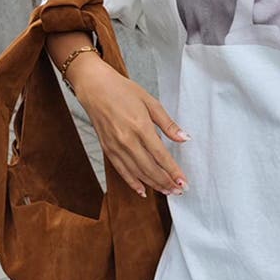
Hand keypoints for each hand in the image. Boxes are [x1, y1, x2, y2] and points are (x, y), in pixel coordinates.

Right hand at [69, 55, 190, 198]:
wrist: (95, 87)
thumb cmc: (123, 91)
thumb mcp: (150, 102)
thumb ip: (168, 124)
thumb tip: (184, 138)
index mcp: (140, 126)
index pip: (161, 155)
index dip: (173, 171)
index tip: (183, 182)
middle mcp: (127, 140)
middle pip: (150, 168)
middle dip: (166, 182)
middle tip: (179, 191)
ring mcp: (115, 146)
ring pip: (137, 172)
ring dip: (153, 184)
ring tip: (167, 191)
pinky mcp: (107, 149)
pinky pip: (121, 171)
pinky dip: (133, 182)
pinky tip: (143, 190)